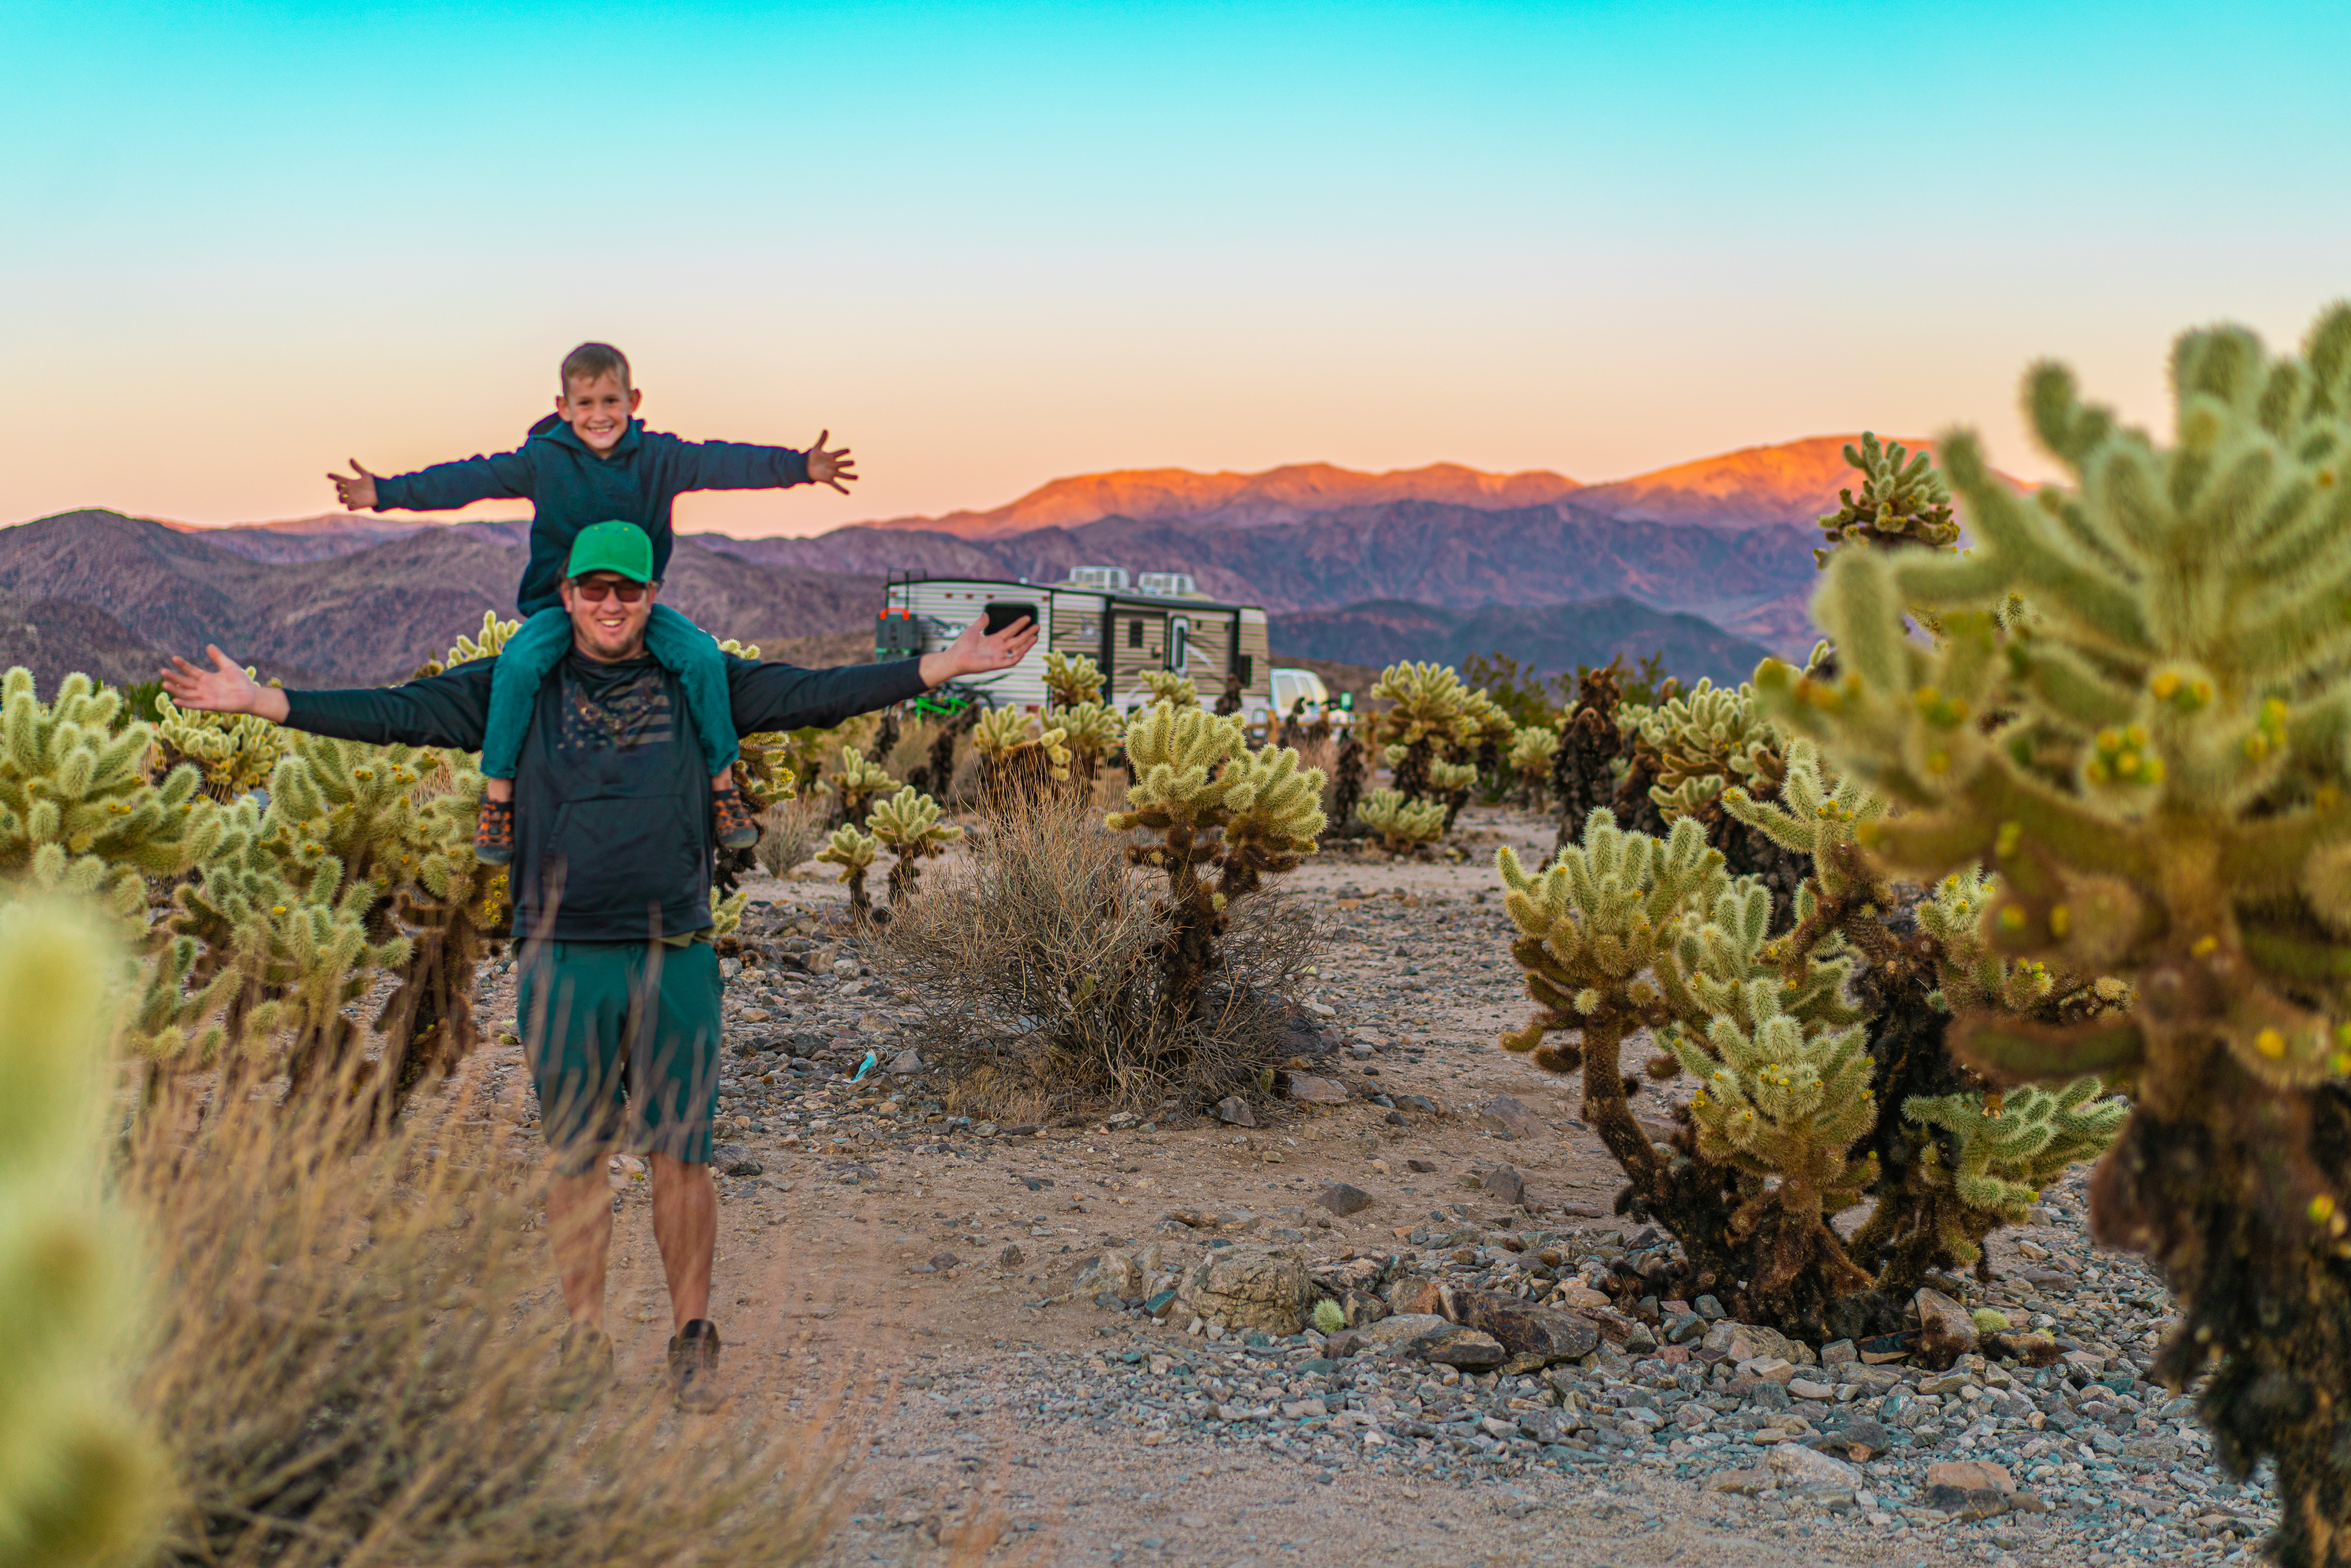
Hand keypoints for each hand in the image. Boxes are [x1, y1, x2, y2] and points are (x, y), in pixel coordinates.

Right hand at [159, 646, 289, 722]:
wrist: (251, 695)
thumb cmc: (241, 681)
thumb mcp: (228, 666)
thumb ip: (218, 657)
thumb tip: (209, 645)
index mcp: (206, 678)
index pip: (191, 670)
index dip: (183, 665)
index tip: (174, 658)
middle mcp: (203, 688)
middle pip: (185, 682)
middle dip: (174, 677)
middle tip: (163, 671)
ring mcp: (206, 697)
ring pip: (186, 693)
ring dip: (176, 690)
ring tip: (164, 684)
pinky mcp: (210, 705)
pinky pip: (195, 705)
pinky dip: (186, 703)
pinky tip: (175, 700)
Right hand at [329, 459, 379, 509]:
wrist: (381, 493)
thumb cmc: (373, 483)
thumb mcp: (365, 475)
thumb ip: (357, 468)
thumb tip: (350, 459)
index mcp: (350, 482)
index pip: (339, 479)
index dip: (333, 477)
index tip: (329, 474)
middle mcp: (349, 490)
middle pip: (338, 490)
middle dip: (339, 488)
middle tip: (342, 485)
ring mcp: (352, 498)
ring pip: (341, 499)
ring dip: (341, 498)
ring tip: (345, 495)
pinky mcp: (357, 505)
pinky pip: (349, 508)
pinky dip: (349, 506)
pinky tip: (353, 503)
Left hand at [805, 430, 856, 494]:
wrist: (807, 467)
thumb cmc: (813, 457)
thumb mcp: (816, 449)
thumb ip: (821, 440)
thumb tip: (825, 429)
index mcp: (832, 456)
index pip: (839, 453)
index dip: (843, 451)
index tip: (847, 450)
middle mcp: (834, 465)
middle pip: (843, 464)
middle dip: (848, 463)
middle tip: (852, 462)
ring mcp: (832, 473)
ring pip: (843, 475)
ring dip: (850, 476)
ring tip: (857, 477)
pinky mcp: (829, 480)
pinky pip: (836, 485)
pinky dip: (842, 489)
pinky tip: (848, 493)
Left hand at [920, 614, 1036, 687]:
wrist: (955, 657)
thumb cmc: (962, 645)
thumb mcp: (973, 629)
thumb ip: (981, 622)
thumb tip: (985, 613)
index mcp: (993, 640)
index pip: (1010, 631)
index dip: (1019, 625)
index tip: (1027, 618)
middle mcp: (998, 648)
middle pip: (1017, 640)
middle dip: (1027, 633)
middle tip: (1037, 626)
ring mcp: (999, 656)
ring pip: (1017, 649)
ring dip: (1027, 643)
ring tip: (1035, 635)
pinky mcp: (997, 664)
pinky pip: (1012, 660)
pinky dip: (1019, 654)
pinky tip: (1025, 646)